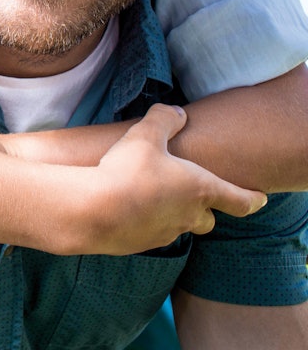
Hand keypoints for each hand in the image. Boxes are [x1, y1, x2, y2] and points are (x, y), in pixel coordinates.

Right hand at [81, 104, 266, 254]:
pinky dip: (145, 223)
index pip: (240, 200)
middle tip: (192, 195)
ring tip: (150, 198)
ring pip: (179, 227)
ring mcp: (165, 233)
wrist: (95, 210)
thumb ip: (164, 119)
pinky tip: (127, 209)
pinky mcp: (141, 244)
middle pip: (208, 219)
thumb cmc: (128, 171)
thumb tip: (177, 112)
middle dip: (205, 209)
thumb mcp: (145, 134)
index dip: (252, 198)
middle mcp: (189, 216)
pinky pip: (151, 234)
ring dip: (171, 214)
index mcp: (199, 189)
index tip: (260, 199)